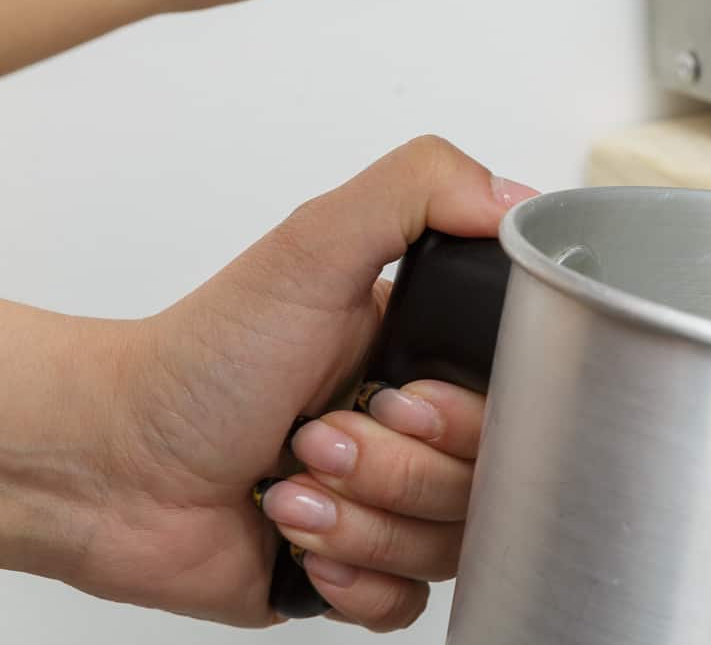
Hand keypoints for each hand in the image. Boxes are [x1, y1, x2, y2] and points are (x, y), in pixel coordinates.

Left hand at [5, 137, 535, 629]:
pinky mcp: (362, 569)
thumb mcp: (312, 248)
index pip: (521, 399)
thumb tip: (515, 196)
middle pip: (487, 480)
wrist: (110, 467)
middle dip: (390, 468)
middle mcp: (421, 429)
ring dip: (358, 519)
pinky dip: (354, 574)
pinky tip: (299, 538)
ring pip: (450, 544)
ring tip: (290, 483)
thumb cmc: (200, 360)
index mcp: (429, 356)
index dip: (468, 416)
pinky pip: (411, 600)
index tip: (398, 399)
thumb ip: (416, 190)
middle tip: (316, 435)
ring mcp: (395, 501)